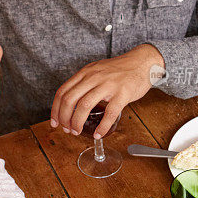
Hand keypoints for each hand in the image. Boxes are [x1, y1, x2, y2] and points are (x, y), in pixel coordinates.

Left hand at [50, 44, 164, 137]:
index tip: (55, 122)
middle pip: (70, 100)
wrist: (142, 63)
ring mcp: (108, 85)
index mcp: (85, 73)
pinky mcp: (122, 94)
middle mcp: (93, 77)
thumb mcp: (96, 70)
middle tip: (66, 129)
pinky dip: (102, 127)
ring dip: (77, 123)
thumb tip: (71, 102)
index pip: (62, 92)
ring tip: (77, 132)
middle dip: (64, 118)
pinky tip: (98, 134)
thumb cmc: (119, 70)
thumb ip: (84, 82)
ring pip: (84, 106)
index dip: (55, 110)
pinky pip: (109, 113)